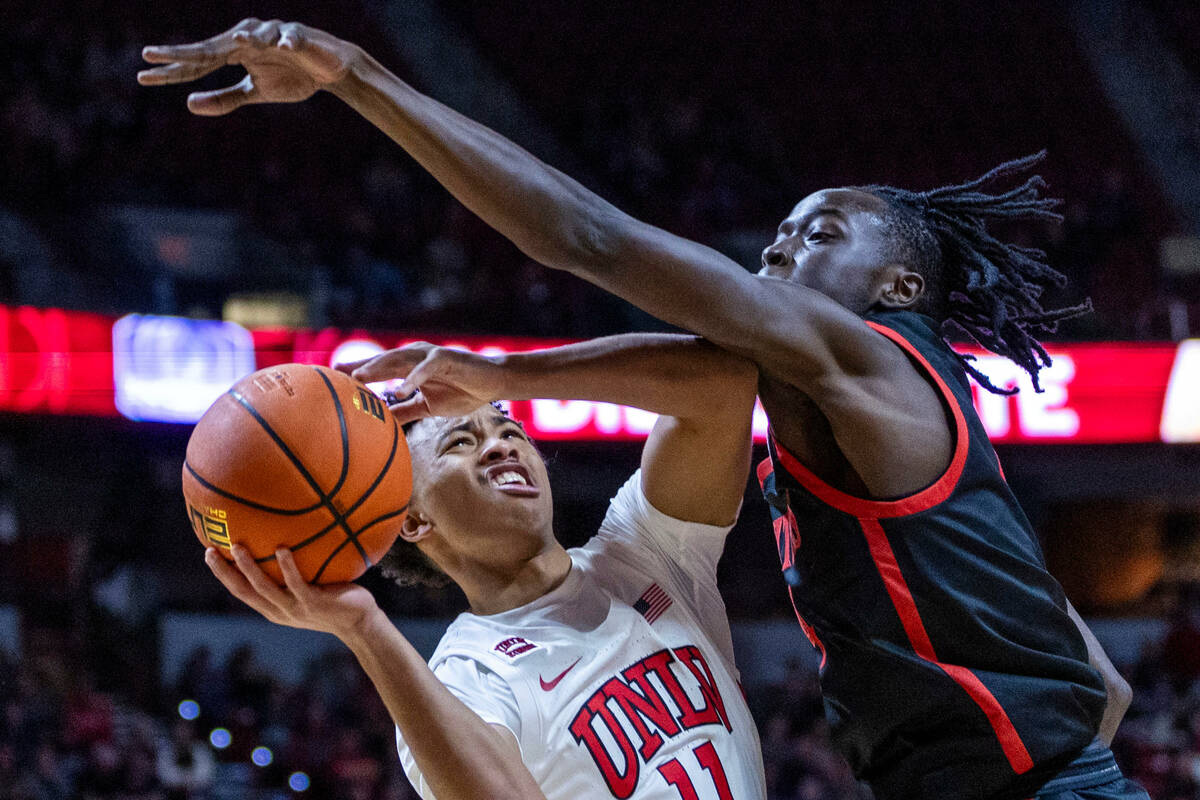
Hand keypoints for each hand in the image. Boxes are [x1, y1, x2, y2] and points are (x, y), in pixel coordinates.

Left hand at [138, 19, 359, 115]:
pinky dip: (287, 42)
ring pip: (253, 36)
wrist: (330, 68)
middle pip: (211, 46)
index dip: (172, 70)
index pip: (198, 61)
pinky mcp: (300, 37)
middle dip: (183, 53)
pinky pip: (291, 39)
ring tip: (236, 44)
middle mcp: (247, 37)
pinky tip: (282, 48)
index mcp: (233, 50)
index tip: (143, 77)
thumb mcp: (256, 92)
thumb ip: (225, 98)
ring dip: (244, 41)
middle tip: (151, 55)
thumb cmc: (291, 76)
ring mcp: (273, 34)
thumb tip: (189, 104)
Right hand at [205, 545, 380, 640]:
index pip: (241, 591)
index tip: (209, 553)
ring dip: (249, 568)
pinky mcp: (313, 603)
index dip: (223, 575)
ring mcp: (295, 608)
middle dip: (225, 573)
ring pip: (265, 588)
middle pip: (244, 591)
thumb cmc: (334, 601)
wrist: (359, 622)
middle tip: (210, 551)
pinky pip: (297, 583)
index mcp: (274, 608)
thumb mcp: (308, 589)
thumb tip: (284, 539)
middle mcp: (279, 611)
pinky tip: (281, 549)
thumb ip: (293, 574)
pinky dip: (287, 567)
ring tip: (237, 546)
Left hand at [337, 343, 506, 424]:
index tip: (334, 379)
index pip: (379, 368)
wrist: (492, 382)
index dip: (358, 372)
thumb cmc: (461, 391)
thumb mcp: (427, 406)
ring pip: (399, 360)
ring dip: (378, 368)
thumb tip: (384, 423)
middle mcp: (415, 357)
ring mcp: (429, 357)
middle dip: (359, 366)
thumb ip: (406, 410)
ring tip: (358, 377)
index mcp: (410, 367)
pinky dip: (412, 379)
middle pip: (382, 361)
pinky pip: (425, 369)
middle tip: (335, 373)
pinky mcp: (446, 359)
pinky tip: (398, 390)